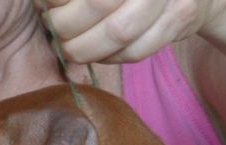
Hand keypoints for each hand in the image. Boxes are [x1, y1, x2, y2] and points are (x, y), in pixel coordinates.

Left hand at [42, 0, 220, 64]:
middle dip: (68, 24)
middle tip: (52, 28)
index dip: (61, 1)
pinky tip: (96, 53)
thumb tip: (44, 4)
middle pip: (100, 5)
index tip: (44, 7)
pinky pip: (137, 50)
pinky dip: (110, 57)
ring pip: (120, 34)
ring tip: (68, 47)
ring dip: (87, 48)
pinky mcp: (180, 21)